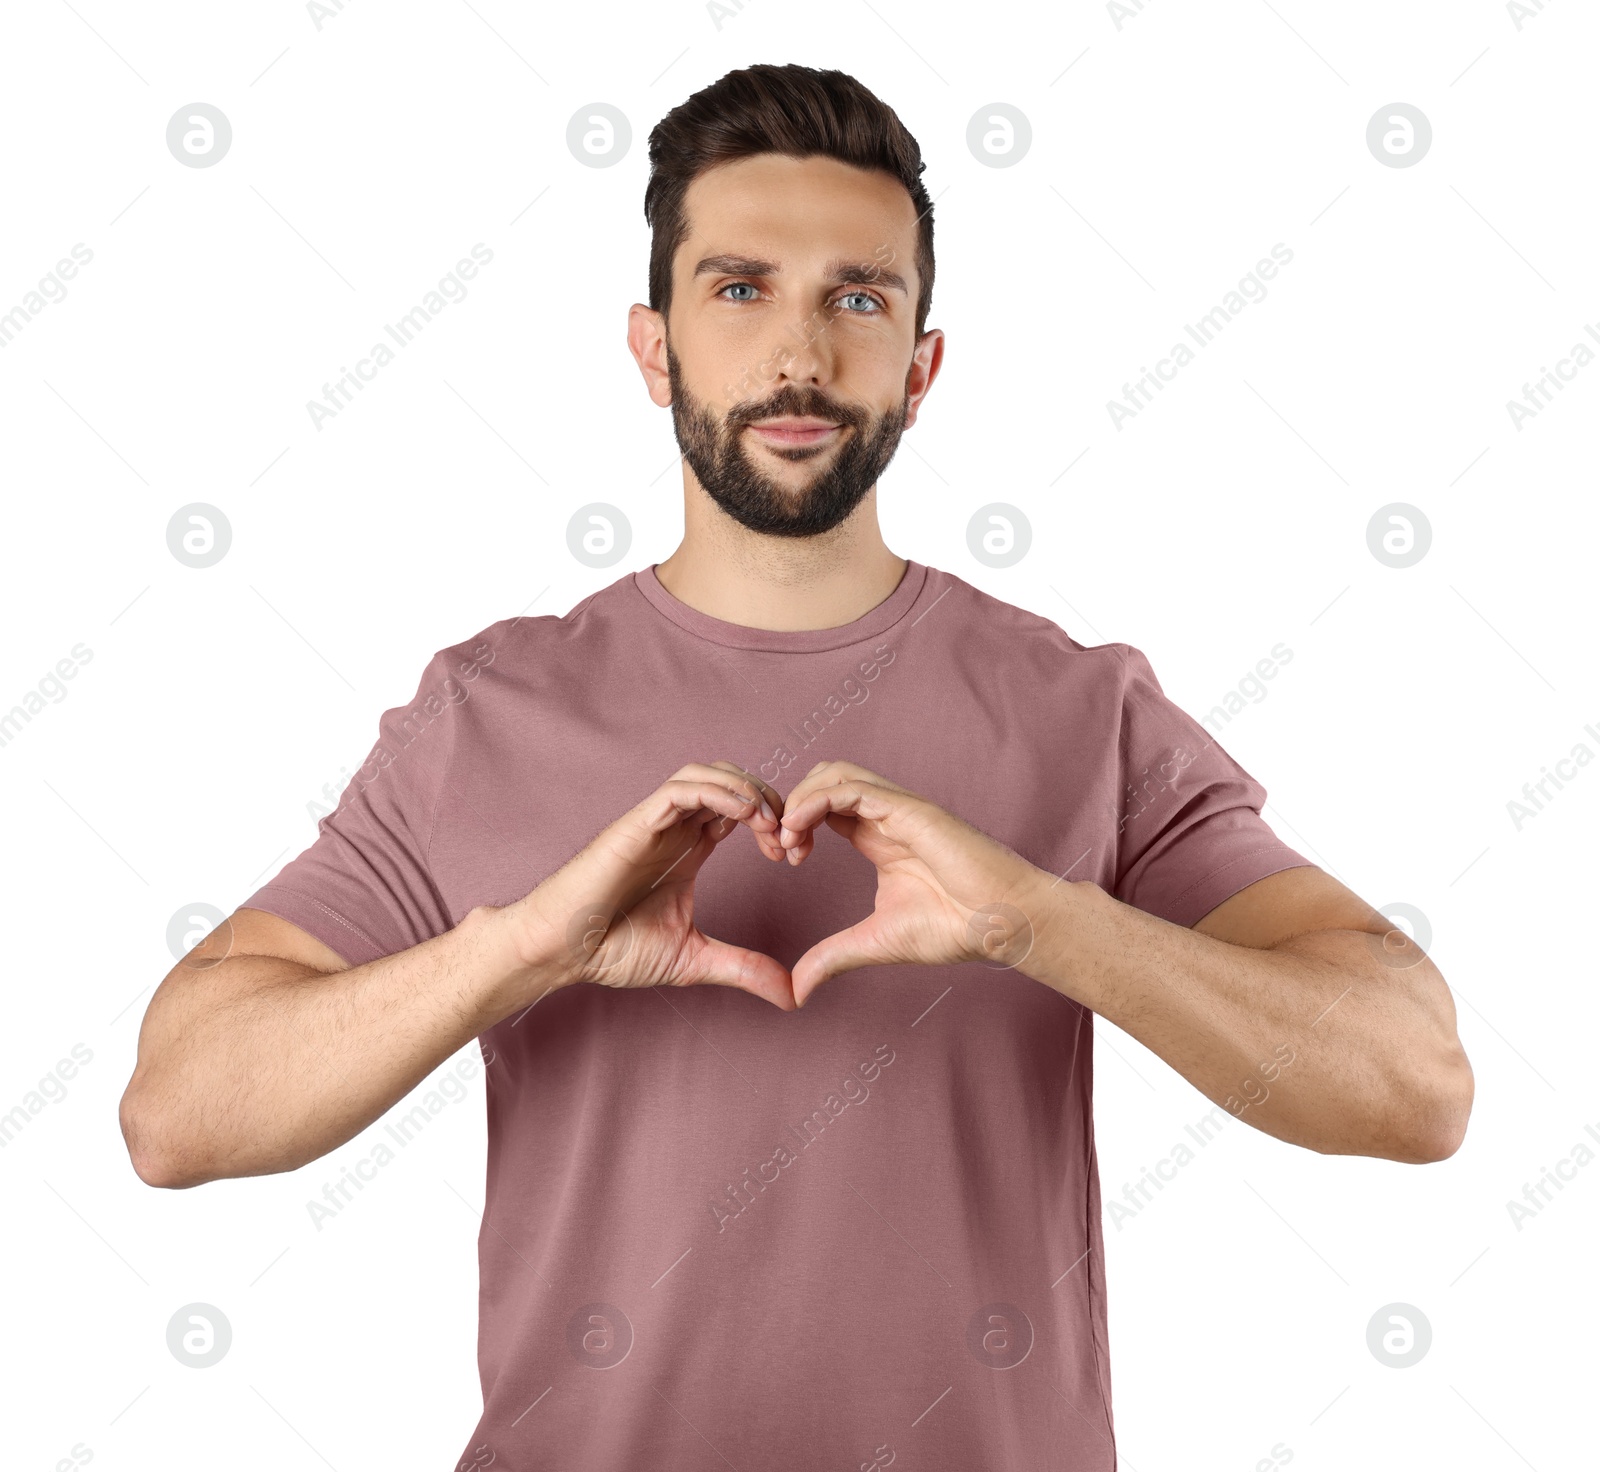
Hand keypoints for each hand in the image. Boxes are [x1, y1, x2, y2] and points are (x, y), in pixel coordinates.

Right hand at [514, 761, 795, 1009]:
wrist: (563, 951)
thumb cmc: (614, 950)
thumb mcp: (695, 960)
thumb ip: (743, 969)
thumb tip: (792, 995)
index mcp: (688, 850)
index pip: (739, 811)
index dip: (773, 822)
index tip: (793, 856)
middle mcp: (674, 830)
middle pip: (729, 782)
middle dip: (768, 800)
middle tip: (789, 836)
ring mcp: (654, 824)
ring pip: (705, 774)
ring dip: (745, 789)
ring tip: (768, 822)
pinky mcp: (636, 825)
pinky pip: (680, 790)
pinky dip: (717, 791)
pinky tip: (743, 813)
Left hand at [777, 760, 1044, 1004]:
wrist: (1003, 923)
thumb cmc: (955, 927)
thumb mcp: (876, 942)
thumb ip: (833, 956)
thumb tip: (796, 989)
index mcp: (878, 837)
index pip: (825, 806)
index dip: (795, 823)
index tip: (785, 859)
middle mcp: (886, 816)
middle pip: (824, 778)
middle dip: (792, 804)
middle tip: (780, 846)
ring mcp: (898, 808)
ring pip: (835, 773)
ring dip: (800, 798)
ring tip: (787, 837)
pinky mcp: (909, 810)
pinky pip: (852, 787)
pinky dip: (816, 800)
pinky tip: (800, 831)